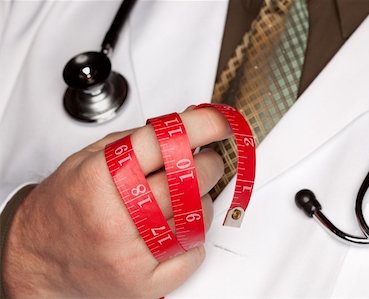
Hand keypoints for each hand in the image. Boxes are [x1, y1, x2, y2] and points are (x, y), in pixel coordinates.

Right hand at [2, 108, 229, 297]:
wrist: (38, 258)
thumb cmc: (65, 206)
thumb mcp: (89, 159)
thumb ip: (137, 140)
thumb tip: (183, 126)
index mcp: (102, 178)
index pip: (165, 142)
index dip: (203, 126)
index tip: (221, 123)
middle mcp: (116, 216)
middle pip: (191, 181)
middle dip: (210, 166)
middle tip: (206, 163)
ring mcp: (131, 253)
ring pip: (198, 218)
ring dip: (202, 203)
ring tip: (183, 200)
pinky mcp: (142, 283)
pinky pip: (193, 255)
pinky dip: (194, 239)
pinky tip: (176, 230)